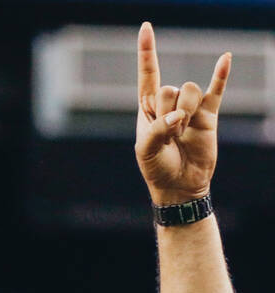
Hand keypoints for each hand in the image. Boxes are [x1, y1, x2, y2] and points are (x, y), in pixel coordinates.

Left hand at [135, 23, 229, 204]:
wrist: (180, 186)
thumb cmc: (157, 169)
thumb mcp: (146, 151)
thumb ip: (157, 130)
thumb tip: (179, 116)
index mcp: (148, 109)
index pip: (148, 75)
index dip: (147, 52)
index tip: (146, 27)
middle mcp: (169, 103)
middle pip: (170, 88)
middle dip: (167, 113)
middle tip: (168, 135)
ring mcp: (190, 107)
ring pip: (189, 91)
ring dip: (185, 113)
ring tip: (181, 133)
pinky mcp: (209, 114)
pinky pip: (217, 89)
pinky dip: (221, 74)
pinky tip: (226, 58)